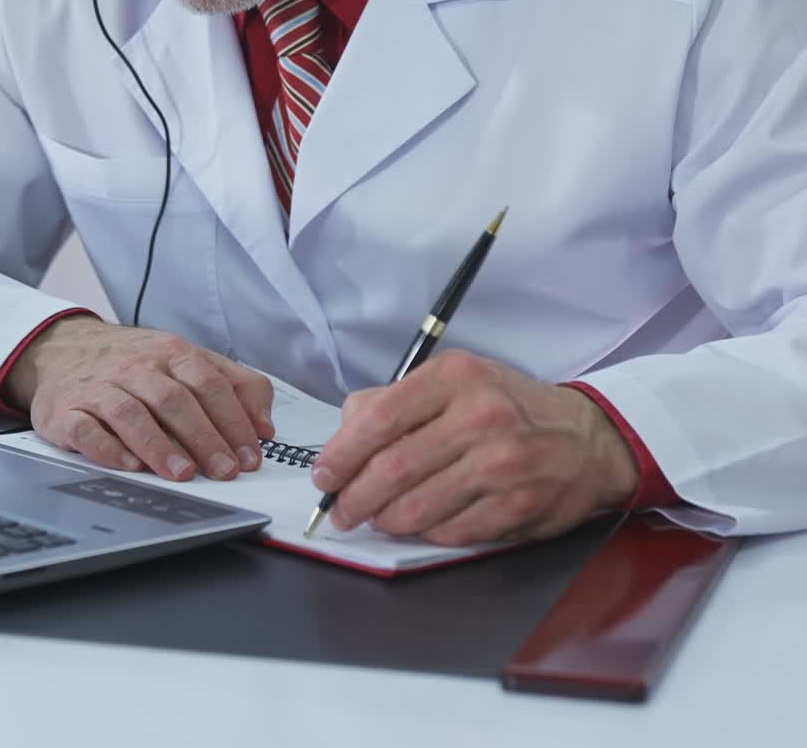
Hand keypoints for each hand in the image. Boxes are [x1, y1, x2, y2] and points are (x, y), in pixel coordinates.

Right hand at [1, 313, 275, 481]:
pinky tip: (129, 465)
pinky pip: (85, 429)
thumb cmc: (133, 363)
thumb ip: (233, 384)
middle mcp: (135, 368)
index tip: (251, 454)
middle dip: (204, 437)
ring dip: (159, 445)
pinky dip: (108, 448)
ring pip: (130, 413)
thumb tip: (265, 424)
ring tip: (183, 474)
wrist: (61, 350)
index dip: (233, 420)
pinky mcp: (66, 411)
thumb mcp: (185, 360)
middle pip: (174, 399)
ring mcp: (98, 388)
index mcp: (170, 353)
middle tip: (225, 471)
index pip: (209, 383)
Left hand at [310, 350, 639, 544]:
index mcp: (454, 377)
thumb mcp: (453, 381)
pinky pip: (451, 531)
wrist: (587, 438)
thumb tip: (342, 438)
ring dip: (385, 520)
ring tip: (376, 518)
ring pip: (418, 507)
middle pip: (393, 468)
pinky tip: (420, 524)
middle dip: (354, 497)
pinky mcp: (519, 506)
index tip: (324, 475)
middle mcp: (479, 417)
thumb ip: (394, 401)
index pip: (380, 417)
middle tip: (340, 510)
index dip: (342, 453)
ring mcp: (502, 464)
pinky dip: (425, 533)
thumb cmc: (506, 407)